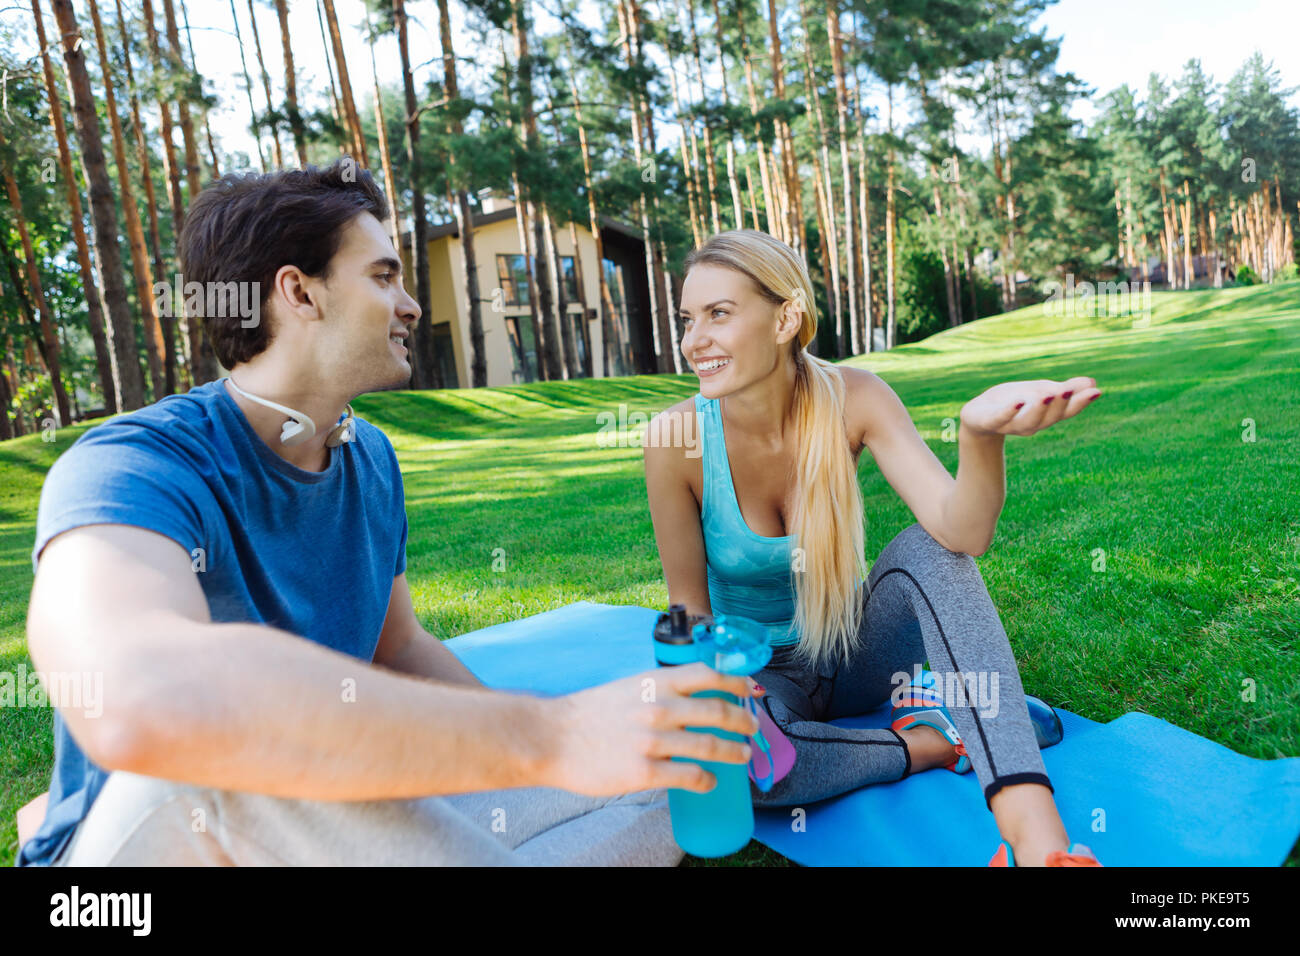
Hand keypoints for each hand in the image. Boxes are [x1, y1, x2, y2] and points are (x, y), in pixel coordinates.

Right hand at [545, 663, 762, 796]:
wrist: (551, 736)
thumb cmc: (588, 712)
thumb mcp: (629, 687)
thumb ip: (660, 690)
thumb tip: (691, 698)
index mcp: (656, 682)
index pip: (711, 675)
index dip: (738, 681)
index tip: (753, 689)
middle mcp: (660, 707)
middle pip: (720, 712)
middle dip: (744, 722)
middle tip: (754, 728)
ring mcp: (654, 741)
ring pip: (711, 747)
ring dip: (733, 752)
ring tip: (742, 755)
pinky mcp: (646, 772)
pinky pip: (690, 777)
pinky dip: (707, 781)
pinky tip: (710, 782)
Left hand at [960, 376, 1101, 437]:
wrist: (978, 417)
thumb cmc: (1013, 403)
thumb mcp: (1039, 392)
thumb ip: (1064, 390)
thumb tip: (1092, 382)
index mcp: (1045, 416)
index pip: (1066, 411)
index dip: (1081, 402)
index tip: (1097, 391)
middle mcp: (1031, 424)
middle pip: (1049, 417)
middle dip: (1060, 404)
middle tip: (1069, 390)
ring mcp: (1010, 425)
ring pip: (1028, 421)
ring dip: (1039, 409)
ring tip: (1048, 394)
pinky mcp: (990, 421)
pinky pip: (1000, 419)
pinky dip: (1009, 411)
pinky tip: (1018, 401)